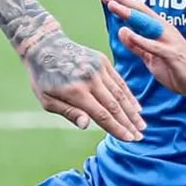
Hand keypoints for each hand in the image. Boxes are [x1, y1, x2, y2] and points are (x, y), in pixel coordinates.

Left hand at [22, 31, 144, 139]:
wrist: (45, 46)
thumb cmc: (43, 78)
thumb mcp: (47, 99)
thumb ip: (69, 112)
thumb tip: (86, 126)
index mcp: (75, 91)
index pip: (102, 115)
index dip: (117, 129)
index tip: (129, 140)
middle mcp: (90, 79)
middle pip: (115, 106)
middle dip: (129, 123)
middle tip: (140, 137)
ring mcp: (98, 68)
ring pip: (120, 94)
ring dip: (133, 111)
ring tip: (142, 125)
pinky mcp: (102, 60)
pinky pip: (119, 81)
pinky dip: (129, 95)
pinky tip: (136, 107)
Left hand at [102, 0, 185, 104]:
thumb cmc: (177, 69)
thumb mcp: (151, 58)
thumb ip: (137, 46)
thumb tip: (122, 31)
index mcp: (159, 30)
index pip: (138, 13)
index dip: (122, 3)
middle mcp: (165, 30)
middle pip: (141, 11)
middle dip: (123, 0)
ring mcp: (170, 41)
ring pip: (146, 24)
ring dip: (129, 14)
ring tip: (112, 5)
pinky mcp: (173, 54)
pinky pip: (154, 46)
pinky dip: (141, 40)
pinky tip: (127, 33)